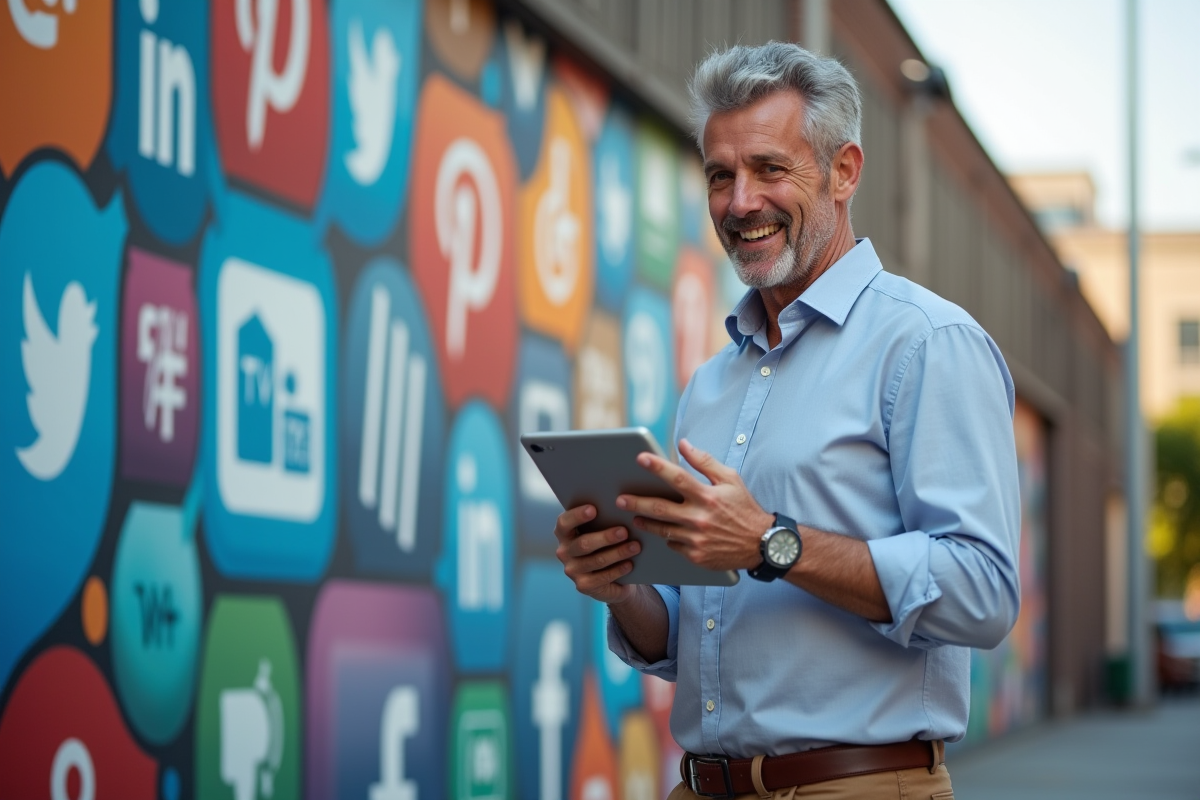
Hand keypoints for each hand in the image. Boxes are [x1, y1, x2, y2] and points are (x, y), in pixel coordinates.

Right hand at [554, 504, 641, 604]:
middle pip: (583, 544)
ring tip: (635, 546)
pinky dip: (618, 570)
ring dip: (618, 553)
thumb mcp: (600, 530)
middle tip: (624, 531)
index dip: (577, 515)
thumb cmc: (605, 544)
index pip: (564, 523)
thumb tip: (619, 506)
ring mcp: (572, 570)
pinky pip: (602, 577)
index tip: (594, 509)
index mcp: (564, 533)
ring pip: (596, 561)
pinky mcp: (583, 585)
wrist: (612, 575)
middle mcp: (564, 552)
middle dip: (605, 537)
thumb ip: (602, 519)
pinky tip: (630, 564)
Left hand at [617, 438, 774, 571]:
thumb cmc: (744, 508)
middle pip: (660, 508)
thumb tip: (683, 444)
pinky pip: (673, 545)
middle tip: (620, 499)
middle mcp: (700, 518)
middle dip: (636, 502)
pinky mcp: (696, 556)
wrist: (761, 544)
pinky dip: (668, 537)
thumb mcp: (730, 479)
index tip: (640, 458)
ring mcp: (696, 539)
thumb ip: (704, 462)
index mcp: (708, 496)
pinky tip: (663, 532)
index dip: (657, 467)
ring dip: (645, 522)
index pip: (677, 478)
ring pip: (662, 529)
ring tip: (634, 516)